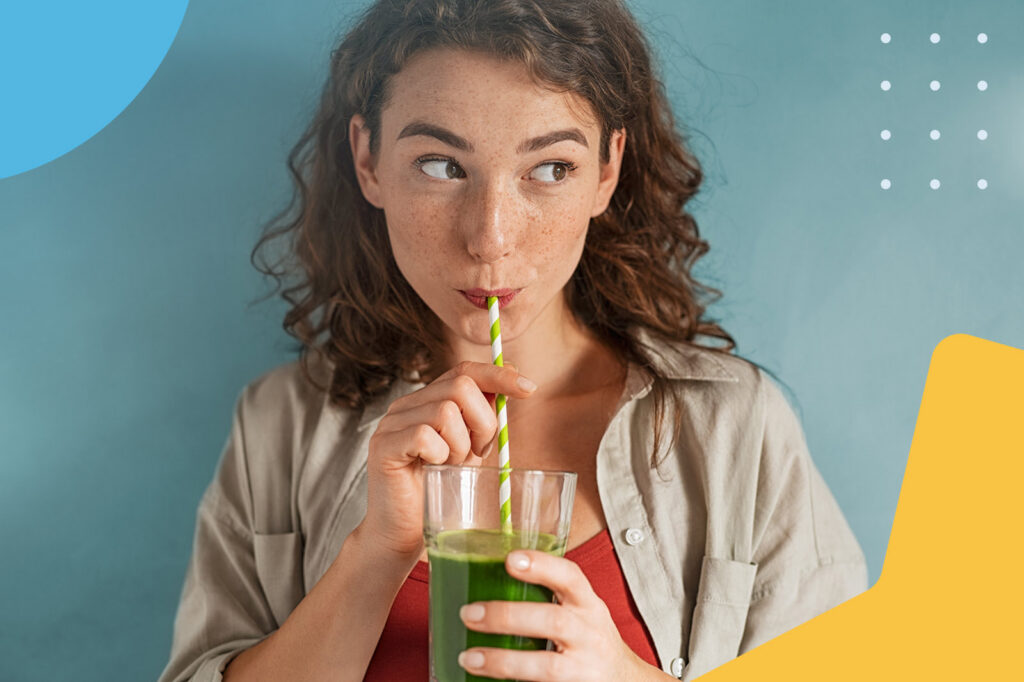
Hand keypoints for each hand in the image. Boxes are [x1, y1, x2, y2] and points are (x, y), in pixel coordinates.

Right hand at [359, 361, 536, 558]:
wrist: (404, 534)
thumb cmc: (438, 491)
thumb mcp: (470, 448)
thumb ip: (483, 415)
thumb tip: (515, 377)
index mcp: (427, 401)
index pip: (464, 370)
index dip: (498, 375)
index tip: (530, 388)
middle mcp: (406, 405)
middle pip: (460, 386)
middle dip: (484, 422)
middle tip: (478, 453)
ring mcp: (391, 424)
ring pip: (445, 411)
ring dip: (461, 445)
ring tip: (453, 466)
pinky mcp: (384, 446)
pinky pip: (425, 436)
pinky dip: (440, 456)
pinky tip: (435, 470)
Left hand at [456, 550, 662, 680]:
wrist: (623, 680)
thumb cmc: (589, 638)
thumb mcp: (579, 610)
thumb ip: (547, 597)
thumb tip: (485, 580)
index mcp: (588, 605)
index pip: (570, 577)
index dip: (542, 566)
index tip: (510, 559)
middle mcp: (590, 634)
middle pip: (553, 622)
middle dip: (508, 617)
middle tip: (469, 613)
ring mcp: (585, 667)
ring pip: (547, 666)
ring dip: (503, 661)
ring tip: (469, 657)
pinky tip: (488, 680)